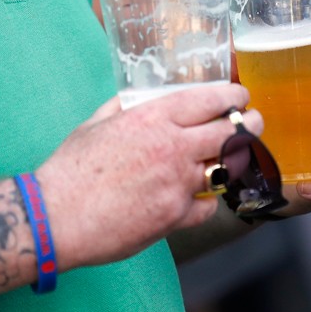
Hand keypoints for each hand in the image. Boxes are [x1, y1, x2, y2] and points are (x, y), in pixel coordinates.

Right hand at [36, 84, 262, 269]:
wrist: (57, 216)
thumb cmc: (70, 170)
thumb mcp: (93, 125)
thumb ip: (119, 109)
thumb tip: (131, 101)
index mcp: (152, 119)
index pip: (210, 99)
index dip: (233, 94)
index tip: (240, 94)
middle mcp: (172, 148)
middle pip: (233, 131)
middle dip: (251, 123)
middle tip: (253, 122)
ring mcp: (177, 184)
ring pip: (227, 168)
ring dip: (233, 161)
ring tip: (231, 157)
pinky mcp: (175, 217)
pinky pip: (207, 206)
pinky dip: (205, 201)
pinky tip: (196, 197)